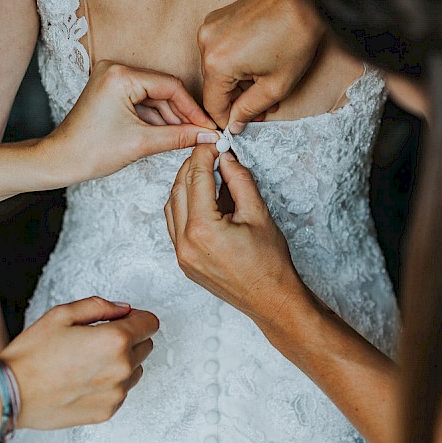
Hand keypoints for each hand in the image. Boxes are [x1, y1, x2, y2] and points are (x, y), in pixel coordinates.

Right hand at [0, 297, 158, 428]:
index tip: (122, 318)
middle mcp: (122, 368)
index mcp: (115, 340)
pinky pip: (121, 391)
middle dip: (130, 338)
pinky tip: (84, 379)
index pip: (150, 323)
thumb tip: (123, 309)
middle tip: (98, 339)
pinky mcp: (107, 411)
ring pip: (136, 370)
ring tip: (89, 361)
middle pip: (146, 346)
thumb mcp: (62, 314)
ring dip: (122, 362)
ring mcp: (116, 393)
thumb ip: (99, 306)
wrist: (10, 393)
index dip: (137, 317)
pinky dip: (110, 383)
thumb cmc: (32, 355)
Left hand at [40, 60, 219, 182]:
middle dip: (183, 115)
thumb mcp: (141, 143)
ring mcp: (113, 78)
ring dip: (171, 118)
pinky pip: (142, 101)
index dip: (193, 109)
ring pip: (155, 97)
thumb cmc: (91, 151)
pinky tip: (171, 133)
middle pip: (163, 90)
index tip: (209, 127)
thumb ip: (179, 136)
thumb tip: (208, 135)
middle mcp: (116, 69)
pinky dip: (156, 118)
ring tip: (190, 137)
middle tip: (204, 133)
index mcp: (121, 75)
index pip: (170, 86)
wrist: (60, 160)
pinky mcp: (111, 90)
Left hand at [164, 145, 305, 327]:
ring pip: (171, 206)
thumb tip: (226, 157)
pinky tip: (201, 197)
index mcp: (203, 229)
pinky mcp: (183, 261)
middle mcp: (185, 242)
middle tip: (211, 153)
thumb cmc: (270, 262)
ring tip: (207, 173)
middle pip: (178, 189)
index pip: (196, 178)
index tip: (214, 143)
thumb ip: (239, 180)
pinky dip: (183, 205)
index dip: (204, 155)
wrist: (270, 299)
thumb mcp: (258, 213)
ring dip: (185, 185)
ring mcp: (181, 254)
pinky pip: (174, 224)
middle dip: (193, 166)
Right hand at [198, 0, 323, 132]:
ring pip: (218, 68)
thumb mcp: (276, 86)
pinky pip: (220, 50)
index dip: (227, 119)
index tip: (240, 125)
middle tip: (262, 107)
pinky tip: (258, 64)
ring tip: (265, 84)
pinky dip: (236, 62)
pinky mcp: (218, 18)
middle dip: (236, 99)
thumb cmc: (295, 38)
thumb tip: (234, 124)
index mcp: (217, 63)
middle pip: (214, 85)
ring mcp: (211, 27)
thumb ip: (250, 109)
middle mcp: (207, 43)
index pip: (212, 104)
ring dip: (238, 81)